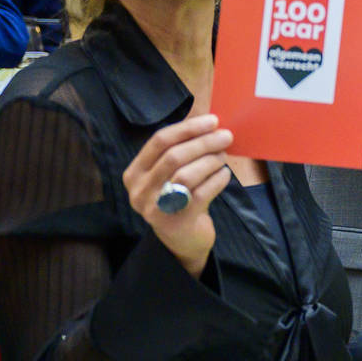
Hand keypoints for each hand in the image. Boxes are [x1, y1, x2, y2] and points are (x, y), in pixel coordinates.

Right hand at [121, 114, 233, 277]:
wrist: (182, 239)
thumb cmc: (179, 197)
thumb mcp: (170, 174)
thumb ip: (181, 150)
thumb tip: (208, 124)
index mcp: (135, 173)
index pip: (159, 141)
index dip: (187, 128)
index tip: (212, 121)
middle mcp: (140, 191)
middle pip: (174, 156)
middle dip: (204, 142)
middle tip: (226, 136)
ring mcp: (156, 208)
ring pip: (187, 174)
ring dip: (211, 160)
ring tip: (223, 156)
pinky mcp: (176, 222)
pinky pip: (202, 193)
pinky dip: (217, 179)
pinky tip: (224, 174)